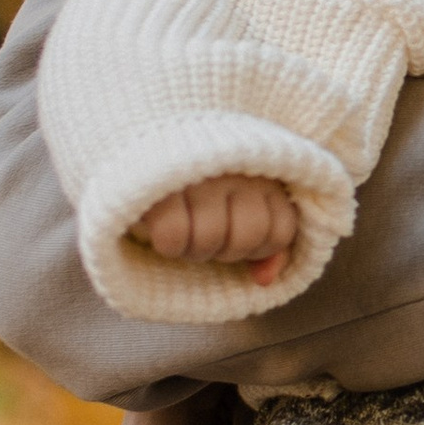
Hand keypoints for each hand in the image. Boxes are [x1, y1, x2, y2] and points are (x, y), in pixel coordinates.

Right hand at [131, 176, 301, 285]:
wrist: (142, 144)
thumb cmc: (200, 186)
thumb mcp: (239, 210)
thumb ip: (264, 244)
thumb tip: (264, 280)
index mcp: (264, 172)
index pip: (281, 231)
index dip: (257, 248)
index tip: (233, 234)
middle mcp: (235, 167)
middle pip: (248, 237)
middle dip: (225, 250)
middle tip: (203, 234)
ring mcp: (199, 172)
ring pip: (210, 238)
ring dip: (193, 249)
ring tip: (183, 230)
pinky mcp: (159, 178)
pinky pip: (172, 235)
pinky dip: (168, 243)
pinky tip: (159, 231)